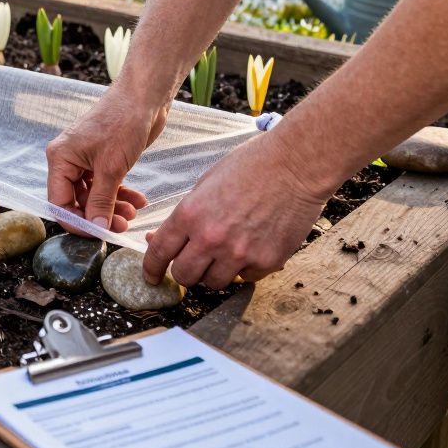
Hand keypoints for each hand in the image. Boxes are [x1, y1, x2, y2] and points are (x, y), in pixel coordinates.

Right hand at [45, 91, 162, 232]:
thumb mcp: (112, 168)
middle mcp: (68, 160)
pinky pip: (105, 185)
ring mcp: (85, 159)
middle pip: (76, 200)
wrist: (144, 96)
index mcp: (60, 159)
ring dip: (112, 207)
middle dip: (98, 215)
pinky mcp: (102, 158)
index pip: (59, 202)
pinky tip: (138, 200)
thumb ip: (101, 201)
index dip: (77, 222)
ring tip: (133, 213)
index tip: (98, 235)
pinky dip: (120, 194)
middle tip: (121, 225)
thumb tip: (96, 229)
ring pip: (93, 195)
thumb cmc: (123, 122)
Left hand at [142, 132, 331, 288]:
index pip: (159, 253)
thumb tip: (160, 240)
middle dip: (184, 271)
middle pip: (184, 275)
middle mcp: (211, 238)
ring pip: (213, 283)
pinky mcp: (266, 261)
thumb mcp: (205, 185)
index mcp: (190, 214)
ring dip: (214, 272)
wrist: (296, 165)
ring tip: (226, 252)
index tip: (151, 276)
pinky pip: (245, 278)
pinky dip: (244, 269)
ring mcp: (239, 253)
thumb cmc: (250, 166)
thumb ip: (184, 216)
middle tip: (192, 263)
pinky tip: (251, 248)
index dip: (151, 269)